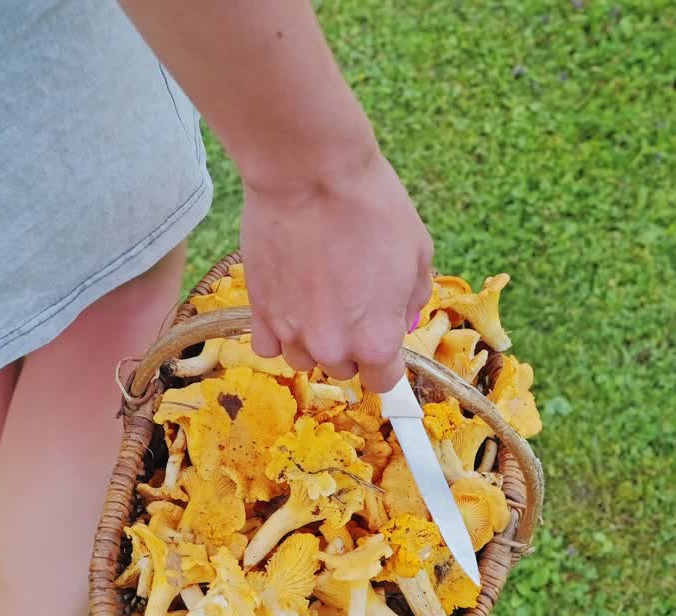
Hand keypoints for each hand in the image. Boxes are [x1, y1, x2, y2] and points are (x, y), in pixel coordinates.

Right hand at [239, 151, 433, 392]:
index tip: (384, 344)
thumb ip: (412, 299)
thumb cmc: (371, 207)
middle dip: (351, 344)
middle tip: (352, 301)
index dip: (387, 362)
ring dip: (312, 339)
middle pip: (342, 369)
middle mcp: (330, 346)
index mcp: (375, 339)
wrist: (310, 174)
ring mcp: (288, 331)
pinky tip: (289, 302)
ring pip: (303, 359)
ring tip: (317, 298)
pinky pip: (267, 344)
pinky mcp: (257, 311)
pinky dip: (278, 331)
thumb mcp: (417, 252)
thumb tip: (401, 319)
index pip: (384, 381)